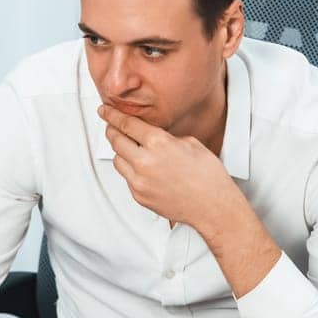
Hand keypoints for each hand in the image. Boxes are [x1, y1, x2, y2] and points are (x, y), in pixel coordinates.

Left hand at [99, 104, 243, 230]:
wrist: (212, 206)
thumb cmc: (207, 176)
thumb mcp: (190, 143)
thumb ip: (165, 137)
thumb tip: (151, 136)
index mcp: (158, 143)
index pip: (126, 124)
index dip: (112, 115)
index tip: (105, 111)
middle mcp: (144, 162)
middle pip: (116, 141)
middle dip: (111, 130)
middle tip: (111, 126)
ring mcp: (139, 181)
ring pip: (117, 160)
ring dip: (121, 152)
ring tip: (130, 148)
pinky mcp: (138, 195)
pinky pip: (127, 178)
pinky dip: (131, 170)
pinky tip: (143, 168)